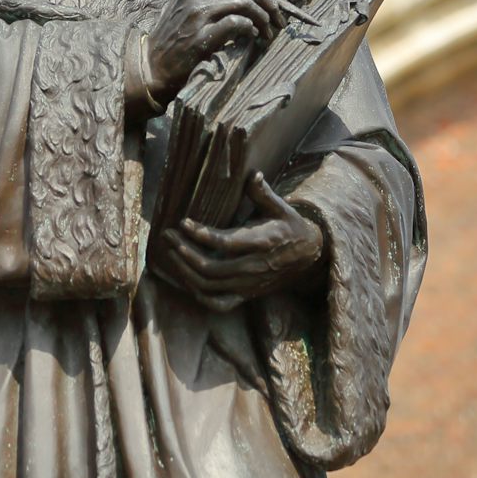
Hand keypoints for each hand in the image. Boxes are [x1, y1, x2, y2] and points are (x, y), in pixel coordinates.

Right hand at [143, 0, 286, 102]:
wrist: (154, 64)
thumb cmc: (177, 33)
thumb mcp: (190, 2)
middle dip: (270, 2)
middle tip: (279, 18)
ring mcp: (196, 12)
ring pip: (245, 4)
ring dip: (264, 18)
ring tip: (269, 31)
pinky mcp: (201, 35)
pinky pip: (237, 23)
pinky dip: (251, 29)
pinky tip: (253, 37)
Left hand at [156, 173, 325, 311]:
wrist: (309, 256)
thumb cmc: (289, 226)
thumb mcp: (281, 207)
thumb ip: (263, 193)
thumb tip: (253, 174)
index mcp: (262, 242)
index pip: (226, 242)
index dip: (202, 234)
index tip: (182, 222)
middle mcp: (253, 267)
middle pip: (211, 267)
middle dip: (184, 251)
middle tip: (168, 235)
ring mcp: (249, 285)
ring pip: (210, 286)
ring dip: (186, 271)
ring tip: (171, 252)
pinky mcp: (247, 295)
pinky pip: (219, 304)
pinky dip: (200, 295)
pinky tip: (187, 279)